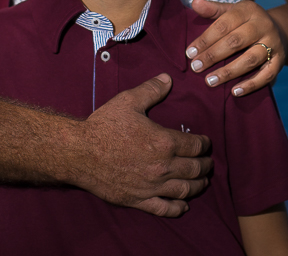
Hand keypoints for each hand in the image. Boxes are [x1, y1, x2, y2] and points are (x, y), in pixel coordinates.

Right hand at [74, 74, 211, 216]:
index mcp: (164, 142)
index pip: (195, 145)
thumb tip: (168, 78)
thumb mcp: (128, 101)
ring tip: (203, 183)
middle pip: (194, 169)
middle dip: (205, 166)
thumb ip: (151, 90)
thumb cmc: (104, 126)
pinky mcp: (138, 200)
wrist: (79, 153)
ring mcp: (151, 186)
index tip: (205, 143)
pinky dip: (177, 208)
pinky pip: (164, 209)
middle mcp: (162, 166)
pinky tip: (183, 206)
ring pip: (184, 190)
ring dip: (198, 186)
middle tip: (209, 163)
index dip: (204, 144)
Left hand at [186, 0, 285, 95]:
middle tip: (196, 67)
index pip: (224, 24)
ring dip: (228, 72)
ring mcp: (274, 43)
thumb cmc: (246, 22)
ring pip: (250, 59)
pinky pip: (266, 75)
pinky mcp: (280, 61)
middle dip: (213, 55)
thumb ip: (213, 10)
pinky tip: (234, 92)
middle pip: (236, 41)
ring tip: (209, 81)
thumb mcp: (232, 11)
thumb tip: (194, 3)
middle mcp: (263, 25)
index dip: (205, 39)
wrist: (280, 30)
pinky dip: (251, 85)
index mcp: (249, 10)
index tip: (190, 52)